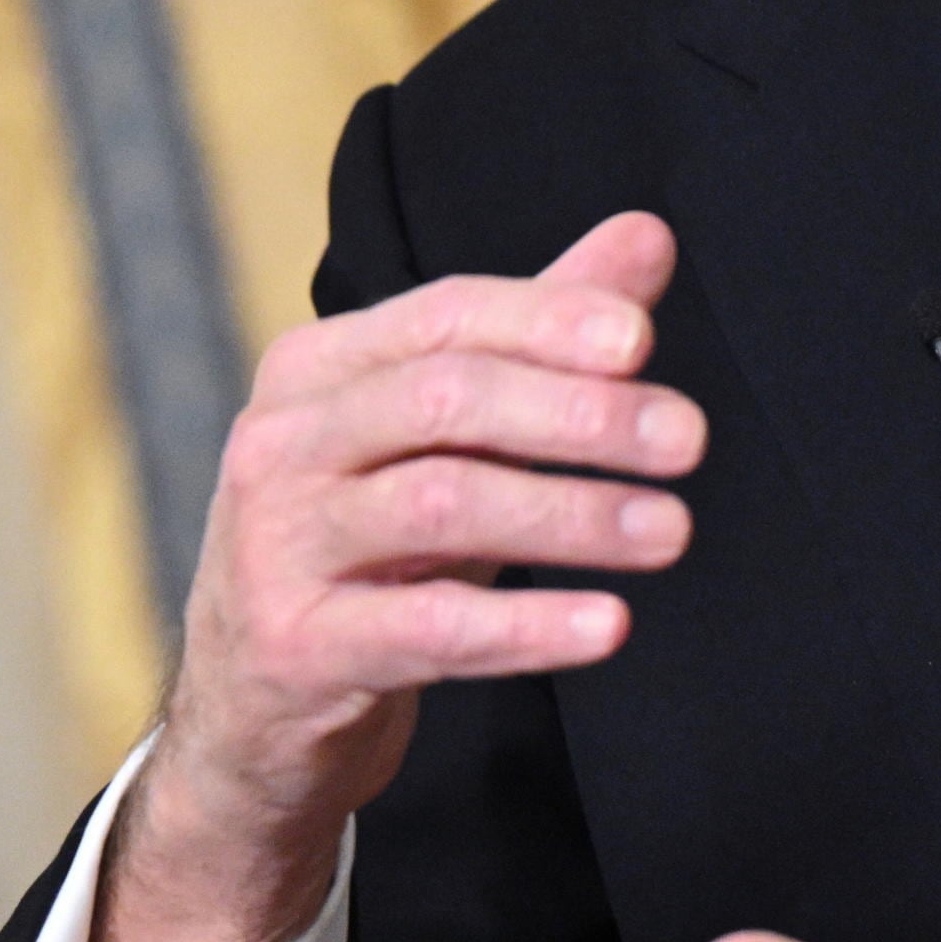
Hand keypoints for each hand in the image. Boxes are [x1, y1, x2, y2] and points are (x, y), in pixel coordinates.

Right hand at [89, 211, 703, 941]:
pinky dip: (526, 628)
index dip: (546, 320)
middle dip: (577, 413)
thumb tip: (648, 236)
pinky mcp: (296, 649)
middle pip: (444, 401)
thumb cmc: (369, 548)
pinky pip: (426, 629)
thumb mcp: (448, 440)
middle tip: (687, 439)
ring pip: (440, 505)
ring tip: (672, 531)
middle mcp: (282, 444)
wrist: (253, 706)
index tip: (642, 340)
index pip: (444, 317)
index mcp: (317, 370)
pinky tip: (608, 625)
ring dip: (570, 515)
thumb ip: (540, 335)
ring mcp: (278, 546)